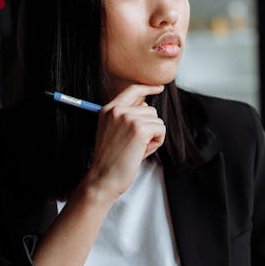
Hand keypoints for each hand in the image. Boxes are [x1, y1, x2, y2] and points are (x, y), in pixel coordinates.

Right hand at [83, 83, 165, 200]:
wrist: (103, 178)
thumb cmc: (110, 160)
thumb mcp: (114, 132)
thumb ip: (129, 118)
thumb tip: (147, 106)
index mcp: (108, 110)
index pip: (131, 90)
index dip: (148, 88)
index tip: (159, 88)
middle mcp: (117, 111)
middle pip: (150, 110)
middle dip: (149, 128)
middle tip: (135, 145)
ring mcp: (128, 118)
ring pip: (157, 120)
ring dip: (153, 136)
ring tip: (137, 149)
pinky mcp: (139, 129)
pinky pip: (161, 129)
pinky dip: (157, 141)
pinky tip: (143, 150)